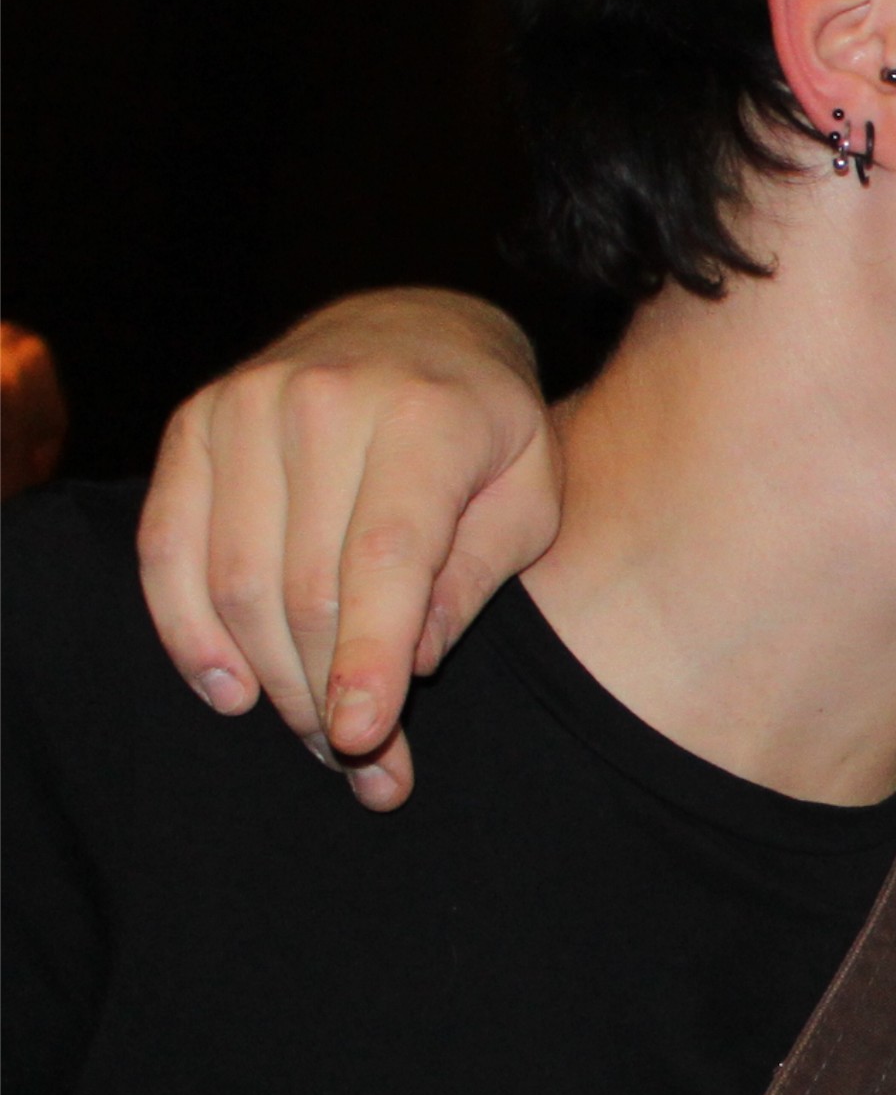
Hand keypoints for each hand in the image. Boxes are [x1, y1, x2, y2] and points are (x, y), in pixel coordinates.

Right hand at [138, 290, 555, 810]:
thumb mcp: (530, 492)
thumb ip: (478, 573)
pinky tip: (230, 690)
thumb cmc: (490, 429)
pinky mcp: (191, 427)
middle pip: (306, 584)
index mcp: (424, 419)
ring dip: (271, 677)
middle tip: (364, 764)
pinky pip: (167, 546)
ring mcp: (243, 409)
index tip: (366, 738)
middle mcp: (322, 404)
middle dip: (329, 689)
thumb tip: (414, 657)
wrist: (418, 330)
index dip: (370, 658)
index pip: (385, 558)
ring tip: (317, 737)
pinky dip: (188, 630)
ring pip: (236, 578)